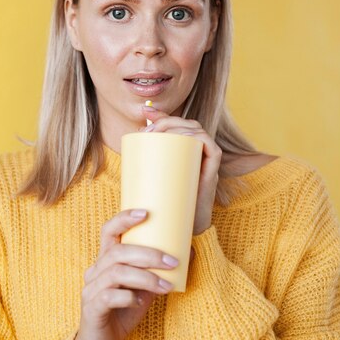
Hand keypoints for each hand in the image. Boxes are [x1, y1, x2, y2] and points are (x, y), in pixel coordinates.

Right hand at [73, 209, 194, 339]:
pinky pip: (110, 296)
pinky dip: (128, 297)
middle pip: (118, 252)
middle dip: (149, 254)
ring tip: (166, 285)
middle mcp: (95, 271)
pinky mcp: (92, 308)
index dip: (124, 219)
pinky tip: (140, 303)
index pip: (109, 231)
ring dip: (145, 277)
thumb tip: (188, 253)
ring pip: (116, 272)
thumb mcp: (144, 289)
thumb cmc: (123, 312)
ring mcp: (91, 290)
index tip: (146, 213)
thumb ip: (157, 272)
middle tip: (173, 261)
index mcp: (106, 261)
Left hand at [140, 105, 221, 234]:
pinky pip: (212, 148)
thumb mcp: (150, 181)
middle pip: (186, 124)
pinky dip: (200, 139)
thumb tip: (126, 151)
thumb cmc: (167, 205)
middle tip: (147, 129)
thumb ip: (142, 166)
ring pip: (197, 132)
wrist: (185, 227)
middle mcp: (197, 152)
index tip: (144, 111)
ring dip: (178, 127)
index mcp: (184, 151)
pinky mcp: (213, 172)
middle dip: (166, 120)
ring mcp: (206, 161)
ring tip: (157, 134)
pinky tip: (183, 137)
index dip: (162, 114)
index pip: (176, 125)